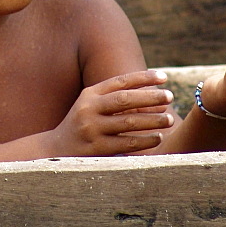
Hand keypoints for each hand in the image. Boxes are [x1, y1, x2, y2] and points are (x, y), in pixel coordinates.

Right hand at [50, 70, 174, 155]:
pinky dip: (145, 140)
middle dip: (150, 97)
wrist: (55, 149)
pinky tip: (157, 138)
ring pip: (128, 122)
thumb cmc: (82, 124)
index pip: (120, 81)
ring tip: (169, 119)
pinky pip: (126, 143)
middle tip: (170, 97)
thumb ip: (113, 97)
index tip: (164, 77)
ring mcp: (92, 129)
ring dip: (152, 120)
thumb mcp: (91, 105)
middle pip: (125, 99)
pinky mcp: (96, 148)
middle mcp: (89, 109)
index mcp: (90, 94)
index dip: (143, 77)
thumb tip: (152, 92)